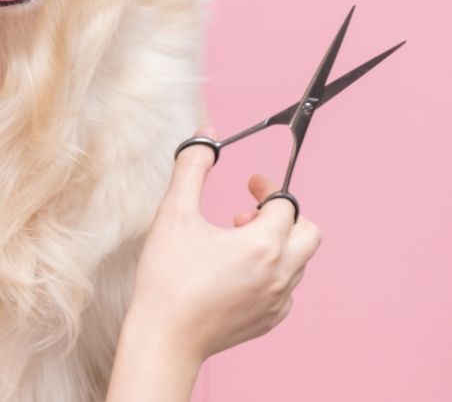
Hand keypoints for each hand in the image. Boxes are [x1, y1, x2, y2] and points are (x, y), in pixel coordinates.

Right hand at [126, 125, 321, 364]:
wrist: (165, 337)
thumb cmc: (168, 276)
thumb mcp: (174, 212)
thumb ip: (192, 167)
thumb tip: (205, 135)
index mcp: (263, 245)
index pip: (286, 203)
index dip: (268, 187)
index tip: (250, 182)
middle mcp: (280, 275)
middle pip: (309, 233)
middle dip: (284, 215)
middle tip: (248, 213)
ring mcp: (278, 302)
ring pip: (298, 261)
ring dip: (275, 242)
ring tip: (234, 241)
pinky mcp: (269, 321)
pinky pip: (286, 288)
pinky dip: (271, 270)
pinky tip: (235, 270)